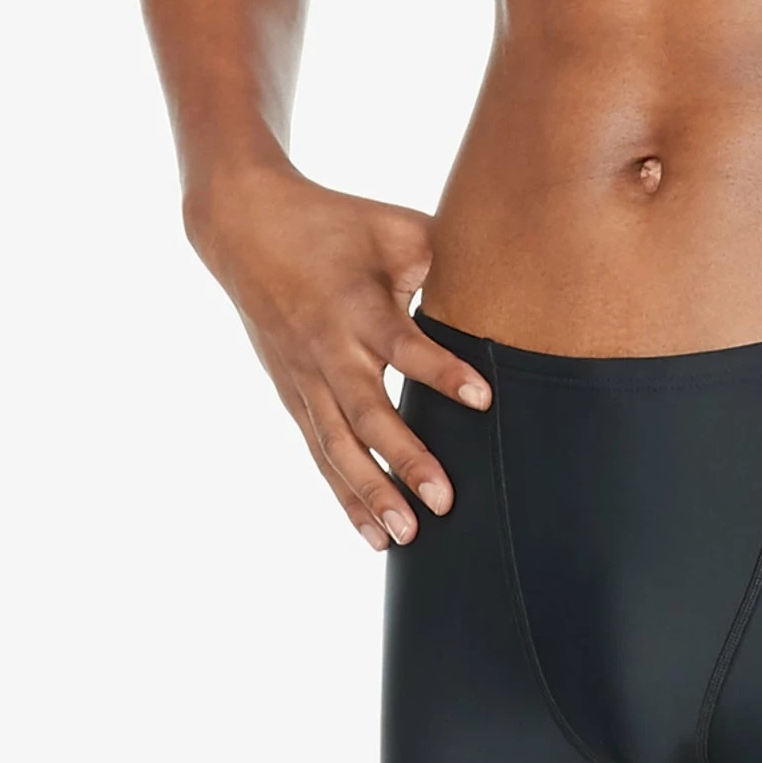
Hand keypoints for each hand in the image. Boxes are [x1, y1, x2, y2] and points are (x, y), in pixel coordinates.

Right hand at [189, 166, 489, 548]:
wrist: (245, 227)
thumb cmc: (339, 224)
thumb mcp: (394, 227)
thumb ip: (449, 255)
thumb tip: (516, 274)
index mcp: (359, 306)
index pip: (405, 344)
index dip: (442, 371)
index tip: (484, 399)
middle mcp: (330, 349)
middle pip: (368, 413)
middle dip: (404, 460)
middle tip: (443, 501)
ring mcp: (307, 380)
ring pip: (339, 447)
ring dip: (372, 494)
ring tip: (407, 536)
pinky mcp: (295, 398)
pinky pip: (323, 456)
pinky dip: (347, 498)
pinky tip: (375, 538)